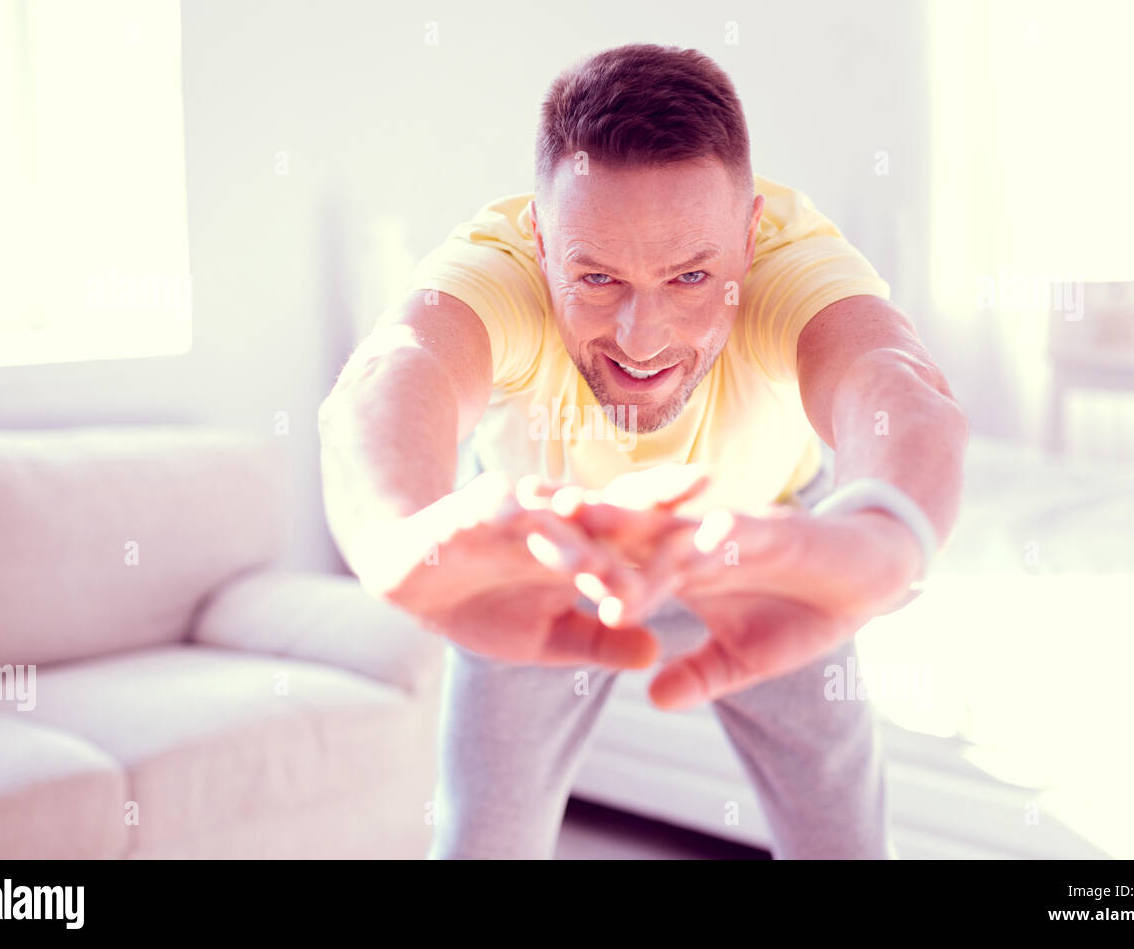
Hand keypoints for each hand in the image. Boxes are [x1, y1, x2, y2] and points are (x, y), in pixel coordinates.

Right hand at [362, 467, 705, 669]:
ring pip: (559, 515)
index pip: (637, 543)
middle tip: (704, 480)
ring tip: (623, 524)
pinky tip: (530, 510)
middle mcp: (554, 527)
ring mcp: (513, 515)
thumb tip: (654, 653)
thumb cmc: (476, 602)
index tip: (730, 540)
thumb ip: (595, 642)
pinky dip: (511, 512)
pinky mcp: (469, 511)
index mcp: (577, 554)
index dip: (678, 539)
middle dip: (654, 495)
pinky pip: (493, 509)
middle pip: (611, 509)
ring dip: (589, 520)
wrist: (402, 573)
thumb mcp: (542, 637)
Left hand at [556, 497, 922, 709]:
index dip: (578, 575)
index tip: (525, 580)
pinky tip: (688, 540)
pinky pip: (735, 530)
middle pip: (631, 539)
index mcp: (685, 571)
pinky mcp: (773, 529)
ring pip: (671, 528)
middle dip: (585, 535)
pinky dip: (713, 536)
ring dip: (632, 523)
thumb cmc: (805, 612)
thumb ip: (702, 674)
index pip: (622, 571)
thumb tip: (656, 698)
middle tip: (530, 529)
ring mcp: (731, 533)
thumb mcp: (748, 658)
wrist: (870, 577)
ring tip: (588, 519)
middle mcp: (698, 544)